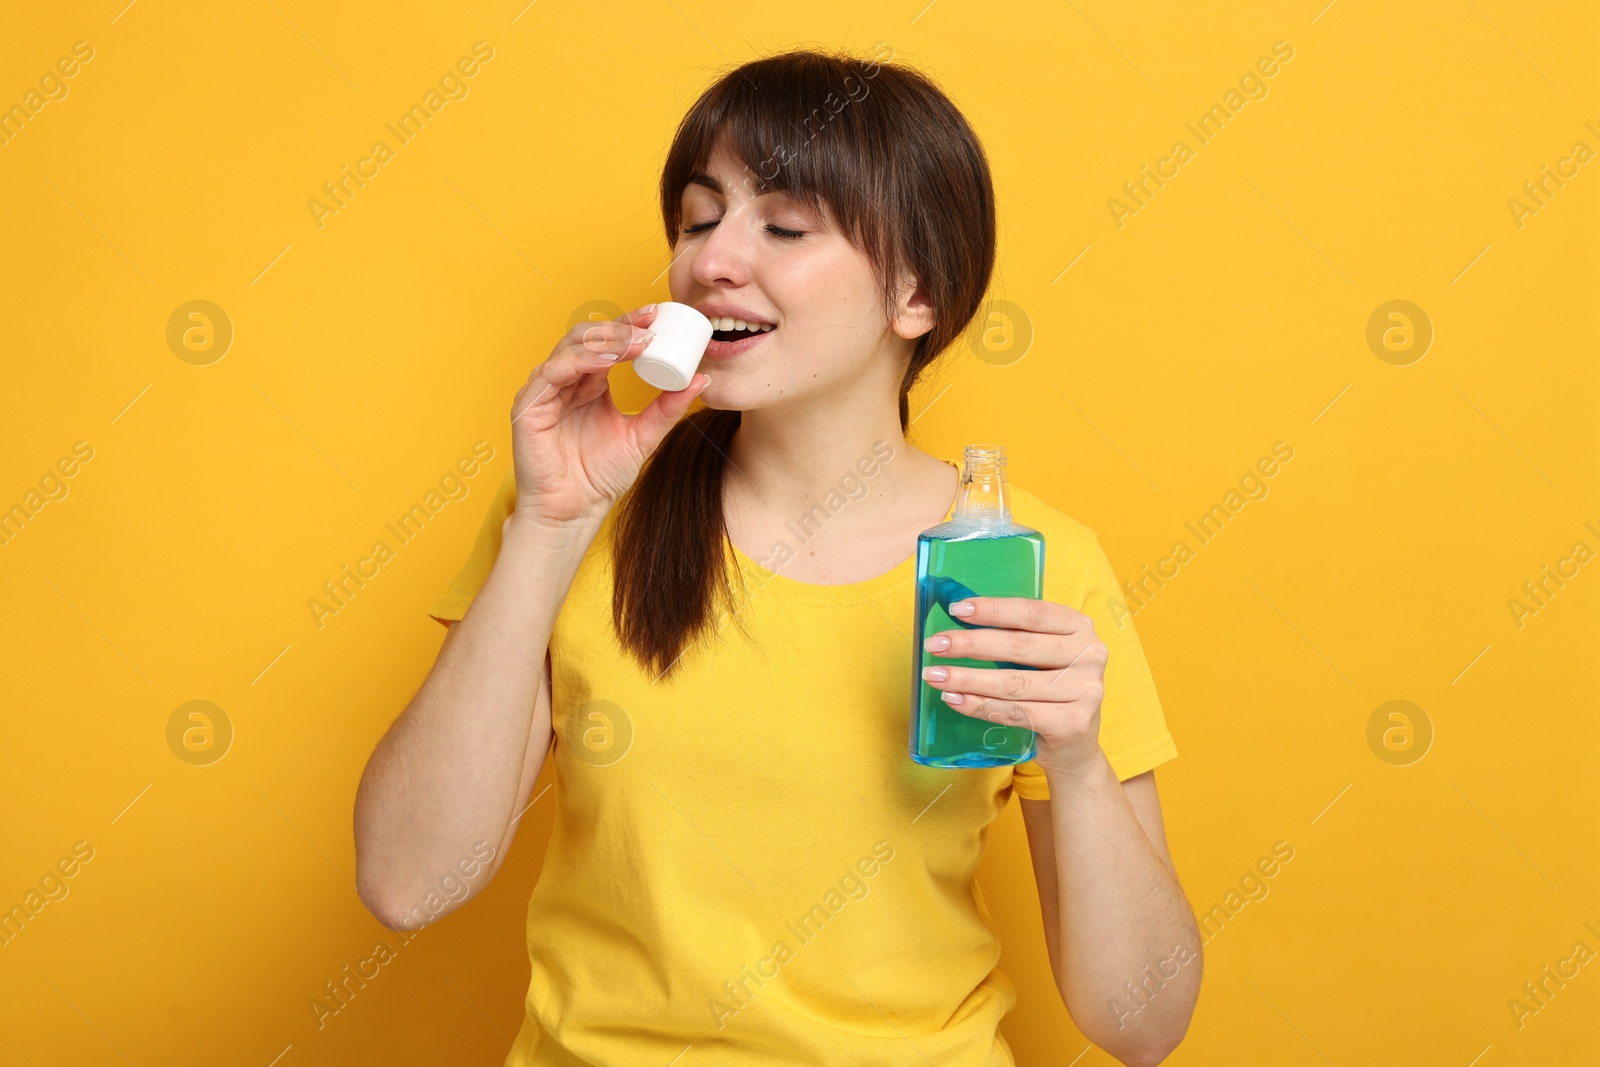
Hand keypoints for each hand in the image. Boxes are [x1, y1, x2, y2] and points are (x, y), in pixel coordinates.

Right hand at [509, 304, 710, 529]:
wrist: (572, 513)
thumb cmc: (599, 478)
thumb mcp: (643, 437)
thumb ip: (667, 408)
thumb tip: (700, 380)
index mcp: (590, 383)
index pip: (609, 342)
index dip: (631, 326)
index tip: (659, 317)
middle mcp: (566, 380)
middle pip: (589, 336)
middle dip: (620, 326)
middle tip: (650, 324)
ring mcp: (545, 391)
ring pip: (571, 348)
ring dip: (604, 340)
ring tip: (635, 341)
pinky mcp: (528, 406)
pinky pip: (552, 372)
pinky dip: (579, 361)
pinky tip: (605, 360)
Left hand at [920, 596, 1106, 776]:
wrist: (1075, 743)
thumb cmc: (1049, 689)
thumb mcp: (1042, 655)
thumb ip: (1014, 635)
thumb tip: (958, 618)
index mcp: (1079, 627)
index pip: (1031, 612)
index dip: (992, 610)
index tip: (956, 610)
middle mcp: (1089, 655)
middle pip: (1019, 646)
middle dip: (970, 644)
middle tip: (934, 644)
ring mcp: (1085, 691)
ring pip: (1013, 683)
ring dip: (967, 679)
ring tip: (935, 676)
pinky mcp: (1073, 723)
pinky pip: (1015, 712)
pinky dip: (980, 706)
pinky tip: (955, 699)